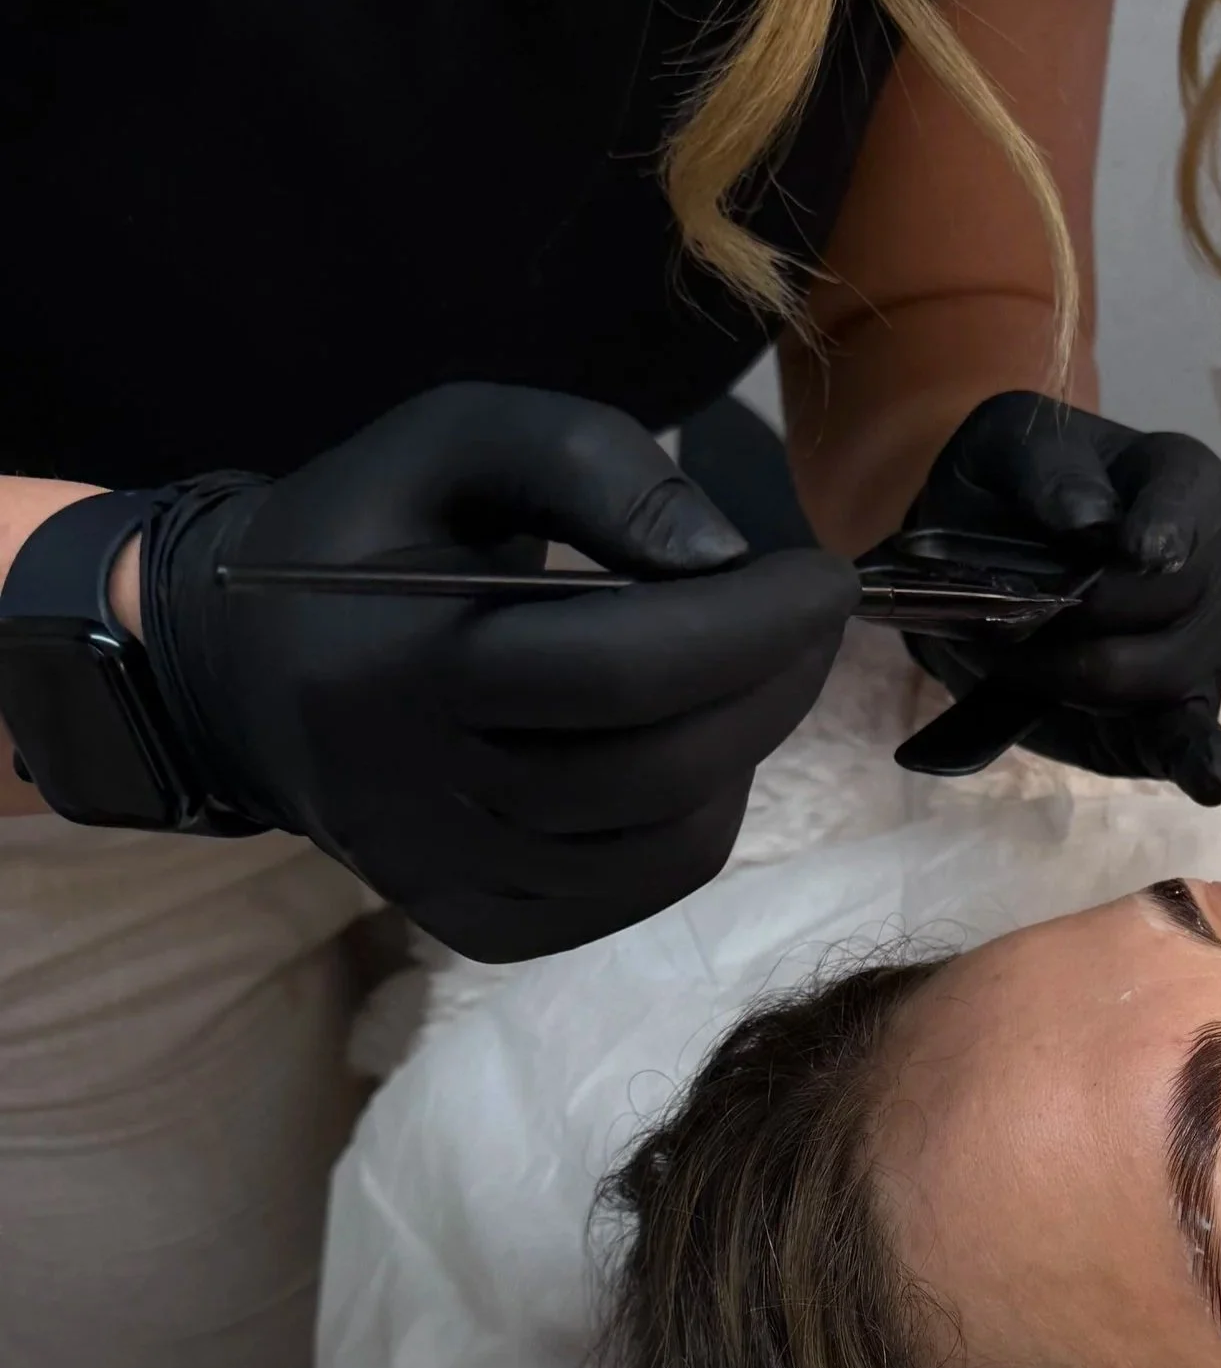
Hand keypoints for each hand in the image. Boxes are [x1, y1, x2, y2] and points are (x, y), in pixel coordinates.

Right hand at [140, 383, 856, 960]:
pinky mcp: (479, 927)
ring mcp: (445, 879)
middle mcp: (414, 798)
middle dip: (774, 684)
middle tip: (808, 617)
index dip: (749, 623)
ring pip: (667, 841)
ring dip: (748, 746)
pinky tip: (692, 739)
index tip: (824, 576)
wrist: (249, 669)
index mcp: (397, 669)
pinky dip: (701, 811)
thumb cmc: (372, 532)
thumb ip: (588, 462)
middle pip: (657, 767)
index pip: (615, 672)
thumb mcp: (457, 441)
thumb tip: (721, 557)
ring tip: (749, 668)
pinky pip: (643, 886)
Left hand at [894, 393, 1220, 805]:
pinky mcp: (1173, 709)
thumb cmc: (1009, 490)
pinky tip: (1212, 780)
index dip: (1163, 531)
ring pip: (1150, 676)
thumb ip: (1047, 470)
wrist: (986, 553)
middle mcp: (1214, 564)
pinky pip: (1196, 740)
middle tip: (995, 613)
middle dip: (1072, 616)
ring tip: (1008, 658)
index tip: (1136, 551)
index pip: (1187, 507)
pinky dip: (1203, 762)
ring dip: (1065, 675)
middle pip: (1160, 606)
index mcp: (1185, 483)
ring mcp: (1203, 643)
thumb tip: (1085, 522)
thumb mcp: (1008, 446)